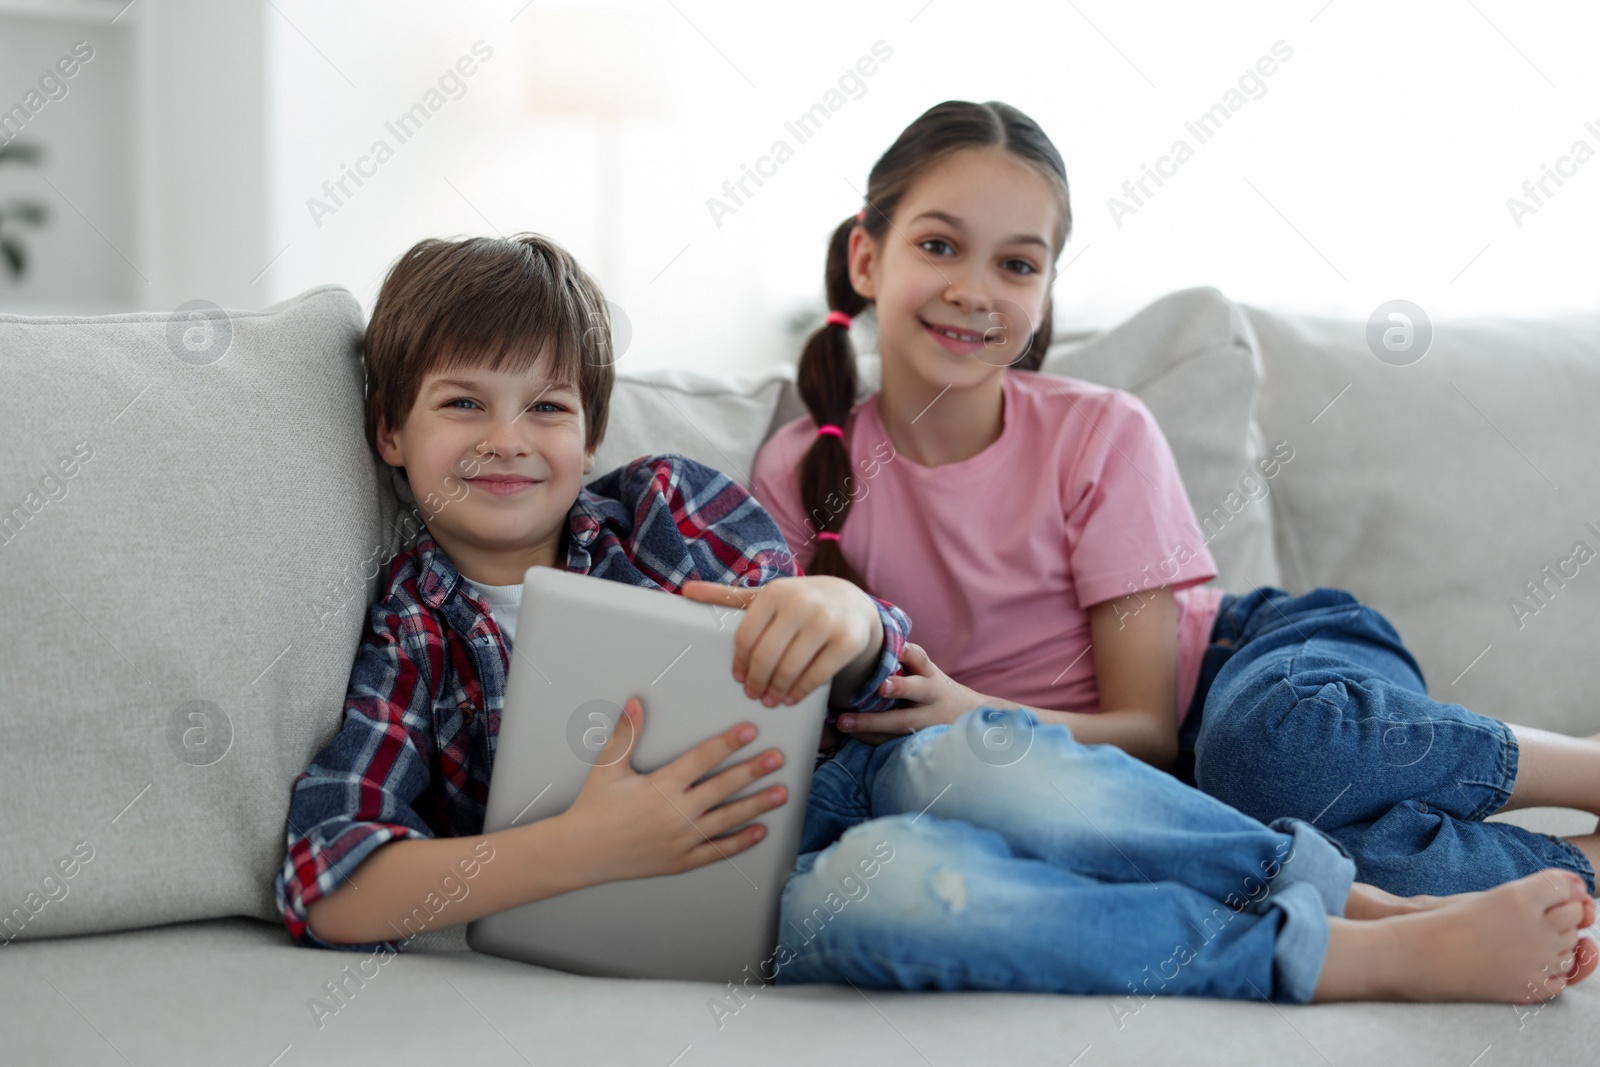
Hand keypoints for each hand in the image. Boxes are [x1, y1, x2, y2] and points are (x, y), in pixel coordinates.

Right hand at [561, 696, 787, 883]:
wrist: (580, 853)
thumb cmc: (594, 808)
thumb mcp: (608, 767)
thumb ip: (626, 733)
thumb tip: (636, 703)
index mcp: (660, 787)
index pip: (701, 759)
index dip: (727, 743)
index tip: (749, 731)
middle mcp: (676, 813)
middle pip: (723, 787)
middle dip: (753, 771)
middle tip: (777, 758)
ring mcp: (681, 839)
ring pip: (727, 819)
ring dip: (756, 805)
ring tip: (781, 793)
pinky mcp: (681, 860)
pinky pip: (716, 851)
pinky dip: (740, 842)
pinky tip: (759, 831)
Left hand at [681, 576, 880, 706]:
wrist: (852, 602)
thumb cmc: (799, 602)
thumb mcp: (767, 597)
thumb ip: (728, 597)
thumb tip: (686, 591)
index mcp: (775, 592)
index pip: (746, 636)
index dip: (740, 663)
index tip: (738, 678)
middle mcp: (801, 603)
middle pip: (766, 655)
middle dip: (757, 681)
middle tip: (754, 695)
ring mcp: (826, 622)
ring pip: (791, 667)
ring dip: (777, 690)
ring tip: (771, 700)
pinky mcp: (847, 640)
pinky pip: (817, 675)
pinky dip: (801, 691)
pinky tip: (792, 697)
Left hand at [836, 642, 989, 744]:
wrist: (964, 719)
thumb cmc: (932, 689)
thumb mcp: (925, 672)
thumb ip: (904, 660)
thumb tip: (868, 638)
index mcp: (929, 675)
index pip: (922, 660)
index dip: (911, 654)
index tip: (901, 649)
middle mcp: (930, 696)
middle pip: (918, 690)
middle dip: (900, 687)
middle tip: (881, 687)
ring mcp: (926, 721)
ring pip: (901, 721)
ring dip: (872, 722)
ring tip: (844, 722)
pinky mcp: (916, 739)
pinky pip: (892, 740)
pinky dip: (871, 737)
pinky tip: (849, 734)